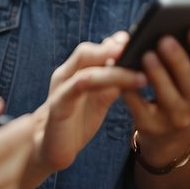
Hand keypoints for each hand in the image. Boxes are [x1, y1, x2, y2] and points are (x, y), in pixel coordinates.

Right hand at [31, 31, 146, 174]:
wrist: (50, 148)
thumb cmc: (76, 121)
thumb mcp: (100, 99)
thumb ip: (113, 81)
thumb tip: (136, 64)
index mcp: (76, 71)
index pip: (95, 49)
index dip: (115, 43)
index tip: (139, 39)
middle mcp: (66, 75)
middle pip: (86, 52)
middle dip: (112, 49)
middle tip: (138, 49)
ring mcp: (60, 90)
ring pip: (84, 71)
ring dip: (113, 72)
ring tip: (138, 76)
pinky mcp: (57, 108)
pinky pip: (73, 91)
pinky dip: (91, 83)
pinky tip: (112, 86)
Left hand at [122, 26, 189, 162]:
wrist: (166, 132)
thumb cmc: (180, 85)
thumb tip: (179, 23)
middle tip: (178, 36)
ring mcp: (179, 116)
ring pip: (174, 96)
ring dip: (162, 74)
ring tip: (149, 54)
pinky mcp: (152, 124)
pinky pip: (142, 107)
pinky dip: (134, 90)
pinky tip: (128, 72)